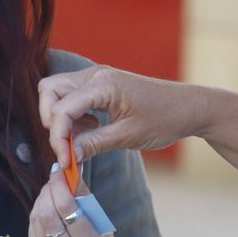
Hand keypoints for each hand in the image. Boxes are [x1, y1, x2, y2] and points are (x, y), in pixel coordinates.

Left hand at [28, 165, 115, 236]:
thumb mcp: (101, 224)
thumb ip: (84, 199)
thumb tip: (70, 171)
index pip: (66, 208)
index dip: (60, 184)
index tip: (60, 169)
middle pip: (46, 213)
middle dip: (48, 190)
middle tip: (55, 178)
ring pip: (36, 219)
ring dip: (42, 199)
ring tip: (52, 191)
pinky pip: (32, 228)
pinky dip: (38, 212)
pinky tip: (46, 207)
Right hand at [37, 65, 208, 165]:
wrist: (188, 107)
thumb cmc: (164, 119)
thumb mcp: (128, 136)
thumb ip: (94, 144)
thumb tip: (68, 157)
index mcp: (103, 85)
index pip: (62, 109)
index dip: (58, 137)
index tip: (66, 161)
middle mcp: (95, 75)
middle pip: (49, 90)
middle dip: (51, 120)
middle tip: (66, 144)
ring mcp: (97, 77)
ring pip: (57, 91)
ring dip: (61, 117)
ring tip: (81, 138)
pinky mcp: (100, 85)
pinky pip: (72, 95)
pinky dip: (73, 114)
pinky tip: (91, 129)